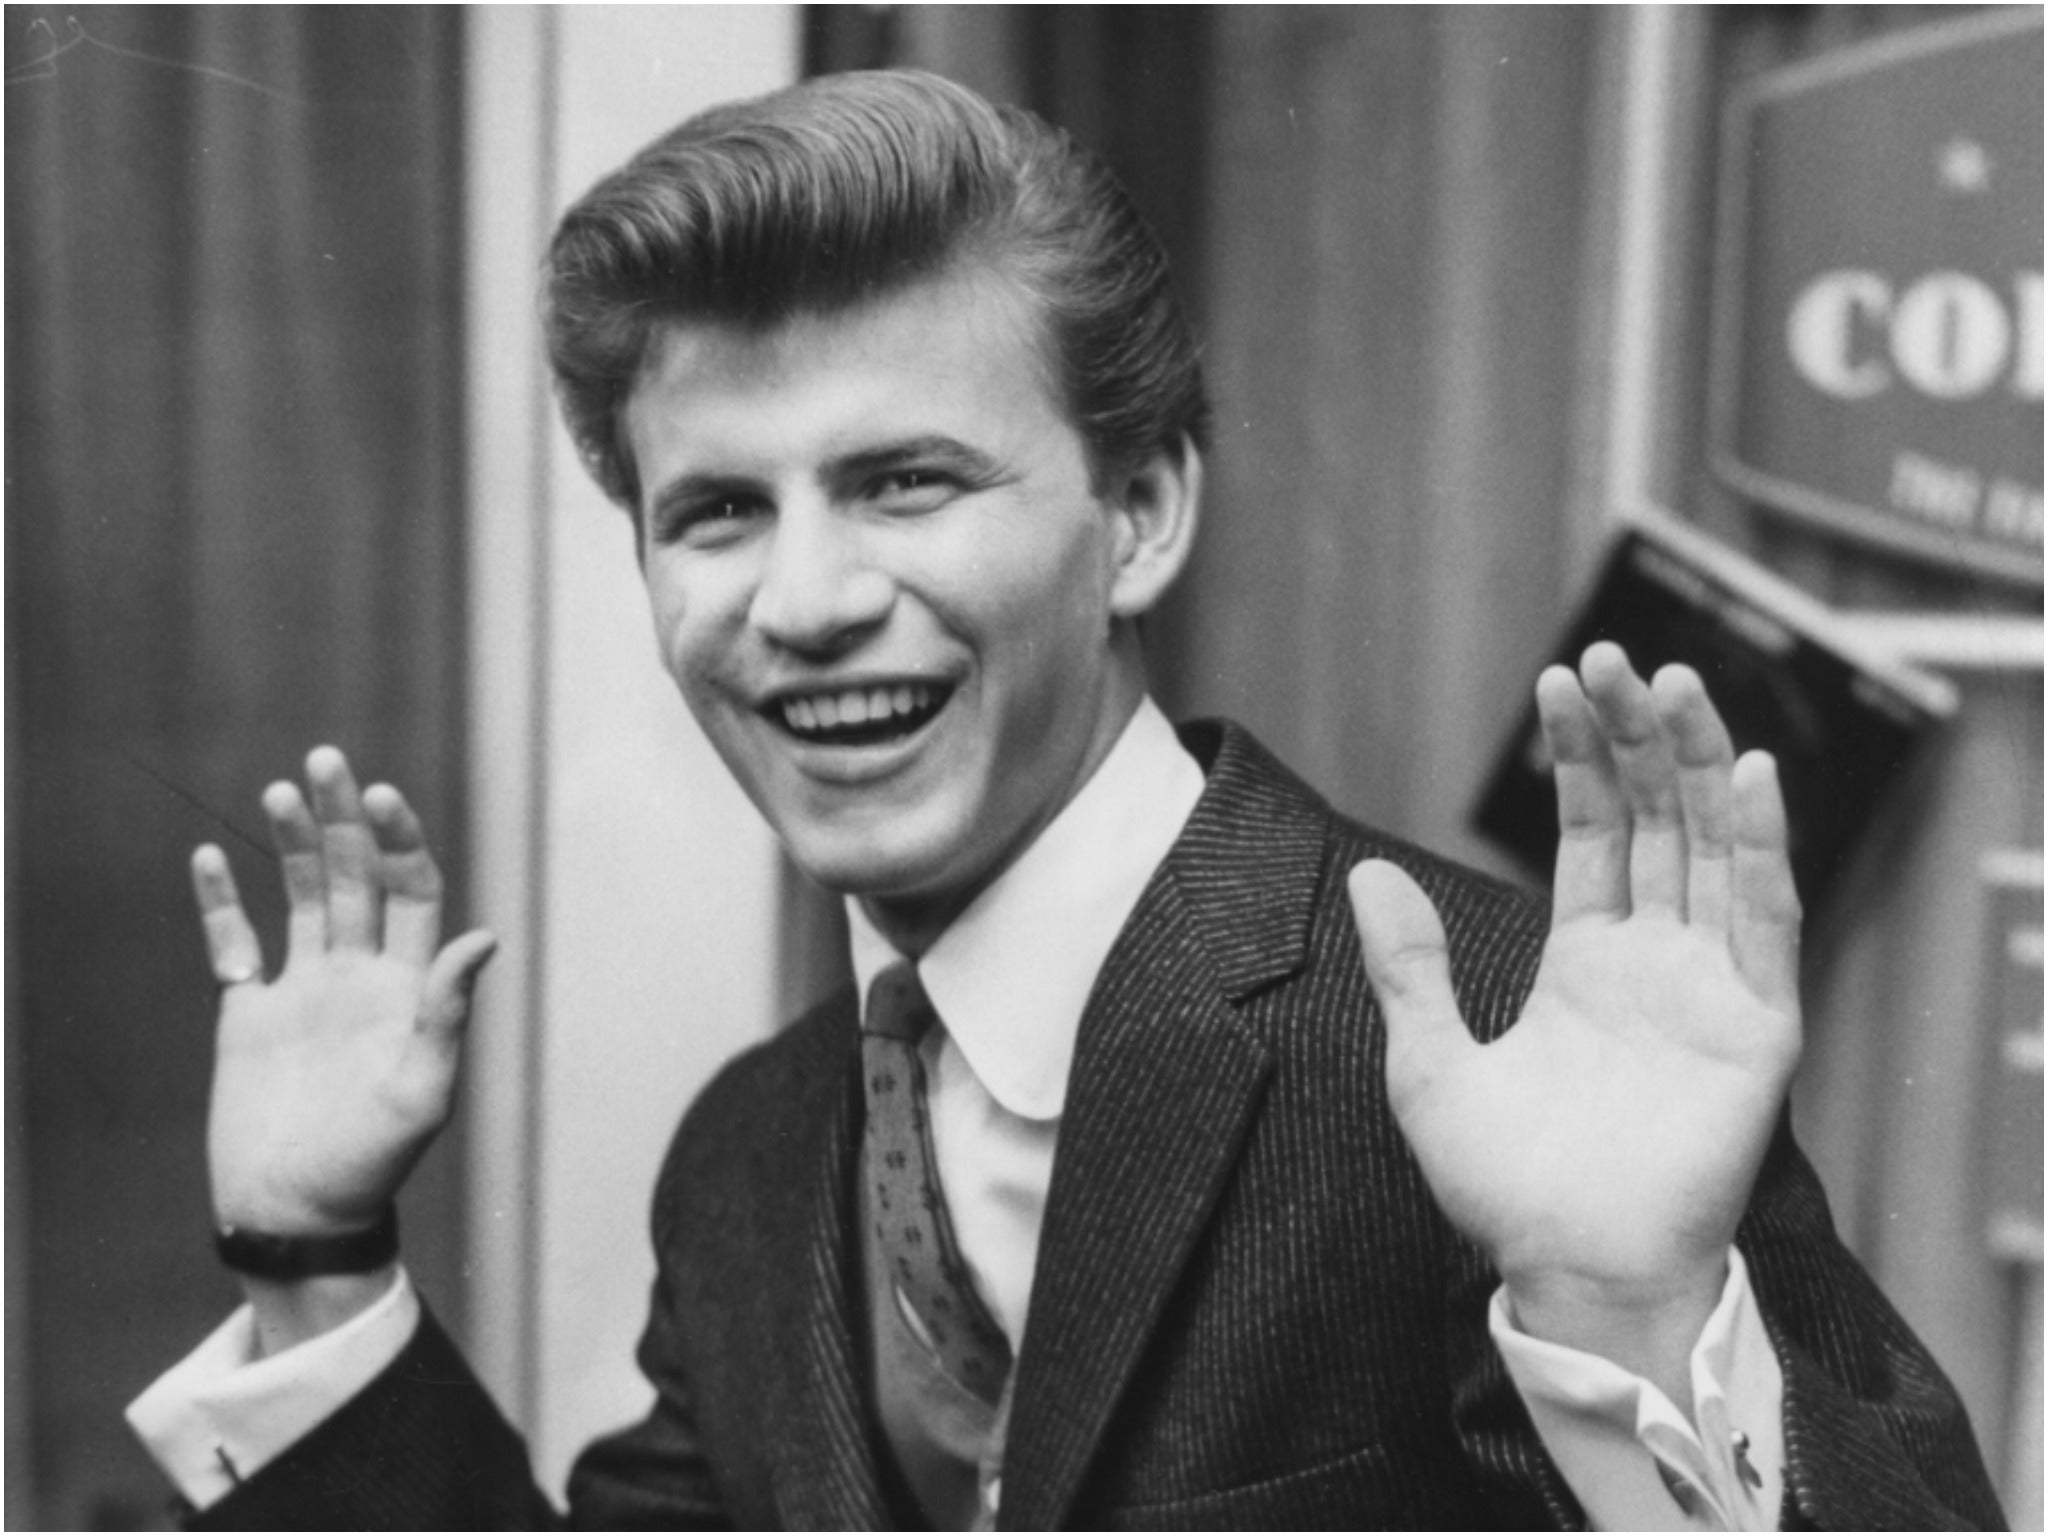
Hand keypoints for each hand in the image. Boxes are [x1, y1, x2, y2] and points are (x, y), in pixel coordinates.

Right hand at [194, 747, 496, 1238]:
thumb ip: (447, 1012)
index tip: (380, 797)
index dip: (400, 842)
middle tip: (326, 759)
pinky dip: (221, 904)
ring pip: (300, 897)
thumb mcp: (422, 1090)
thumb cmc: (373, 1163)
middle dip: (344, 819)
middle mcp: (360, 975)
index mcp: (409, 985)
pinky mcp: (249, 1015)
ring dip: (291, 845)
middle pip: (355, 877)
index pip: (412, 891)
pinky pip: (234, 945)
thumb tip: (483, 937)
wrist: (299, 1213)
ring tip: (280, 791)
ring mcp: (304, 990)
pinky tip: (209, 859)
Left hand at [1347, 643, 1801, 1400]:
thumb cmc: (1501, 1187)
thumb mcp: (1427, 1062)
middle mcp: (1653, 961)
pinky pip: (1767, 923)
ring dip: (1701, 765)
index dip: (1582, 757)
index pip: (1595, 831)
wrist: (1566, 1273)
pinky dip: (1766, 850)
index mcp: (1584, 962)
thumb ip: (1409, 965)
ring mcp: (1708, 988)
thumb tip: (1367, 871)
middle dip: (1640, 736)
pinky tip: (1754, 777)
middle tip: (1616, 653)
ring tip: (1675, 684)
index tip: (1563, 681)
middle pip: (1659, 819)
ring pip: (1715, 848)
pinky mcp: (1755, 1030)